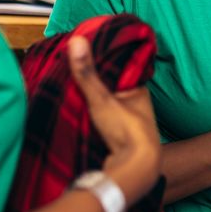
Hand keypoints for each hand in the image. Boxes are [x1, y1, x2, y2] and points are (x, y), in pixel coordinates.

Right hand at [68, 35, 161, 205]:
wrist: (135, 171)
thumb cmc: (126, 132)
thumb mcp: (102, 98)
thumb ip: (87, 72)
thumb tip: (77, 40)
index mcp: (139, 91)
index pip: (121, 69)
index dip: (105, 62)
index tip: (87, 53)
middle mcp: (138, 106)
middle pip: (114, 89)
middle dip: (97, 83)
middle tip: (74, 71)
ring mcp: (129, 124)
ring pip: (109, 106)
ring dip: (94, 102)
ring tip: (71, 89)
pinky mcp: (119, 140)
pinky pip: (104, 123)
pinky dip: (93, 117)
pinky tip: (79, 114)